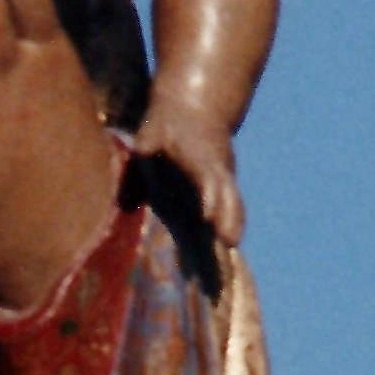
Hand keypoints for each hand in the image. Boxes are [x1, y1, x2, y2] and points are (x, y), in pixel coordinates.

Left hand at [133, 84, 247, 254]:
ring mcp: (221, 182)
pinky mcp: (219, 193)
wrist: (194, 112)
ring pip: (232, 207)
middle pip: (227, 196)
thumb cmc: (166, 125)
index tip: (208, 215)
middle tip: (230, 242)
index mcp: (200, 156)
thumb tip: (142, 149)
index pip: (207, 177)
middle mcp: (216, 171)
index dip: (209, 195)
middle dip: (229, 218)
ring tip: (230, 259)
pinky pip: (228, 214)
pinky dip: (229, 232)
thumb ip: (149, 140)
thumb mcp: (154, 127)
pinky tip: (225, 262)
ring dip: (232, 229)